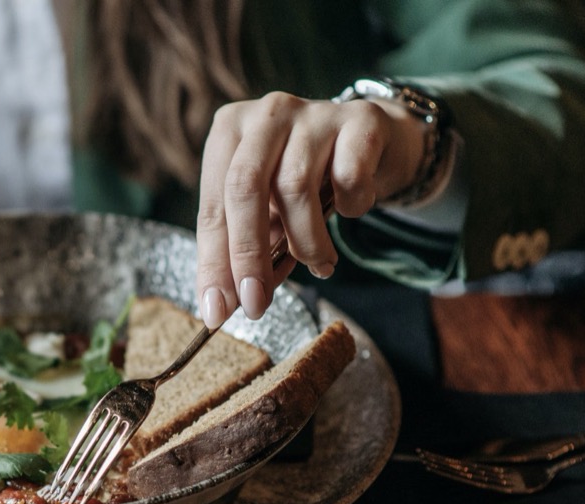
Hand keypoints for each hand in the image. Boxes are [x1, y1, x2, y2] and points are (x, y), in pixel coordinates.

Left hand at [196, 91, 426, 325]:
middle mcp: (266, 114)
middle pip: (245, 189)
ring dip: (306, 242)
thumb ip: (246, 249)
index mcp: (228, 132)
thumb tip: (227, 304)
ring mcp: (313, 111)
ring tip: (319, 264)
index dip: (213, 262)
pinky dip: (350, 207)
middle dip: (248, 256)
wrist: (373, 141)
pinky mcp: (360, 119)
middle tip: (256, 304)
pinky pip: (349, 176)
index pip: (212, 207)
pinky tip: (351, 210)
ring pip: (295, 188)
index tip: (217, 310)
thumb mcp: (269, 212)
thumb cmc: (308, 180)